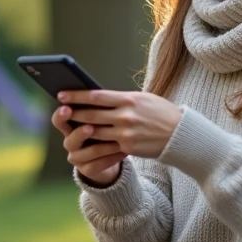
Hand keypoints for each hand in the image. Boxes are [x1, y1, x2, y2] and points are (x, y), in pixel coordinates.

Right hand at [52, 105, 126, 185]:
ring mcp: (77, 157)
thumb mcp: (104, 113)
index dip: (61, 114)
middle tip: (90, 127)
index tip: (66, 107)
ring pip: (85, 153)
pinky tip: (123, 151)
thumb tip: (98, 90)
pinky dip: (111, 158)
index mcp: (70, 125)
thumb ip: (98, 106)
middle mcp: (70, 141)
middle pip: (69, 139)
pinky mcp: (87, 169)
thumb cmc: (109, 125)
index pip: (60, 119)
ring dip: (100, 146)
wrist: (113, 151)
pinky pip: (97, 165)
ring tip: (116, 141)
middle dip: (80, 133)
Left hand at [56, 90, 182, 158]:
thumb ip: (123, 99)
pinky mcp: (128, 148)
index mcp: (129, 99)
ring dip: (79, 129)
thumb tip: (100, 98)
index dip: (77, 95)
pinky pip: (105, 147)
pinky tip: (83, 143)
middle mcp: (125, 116)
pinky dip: (92, 145)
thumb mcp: (144, 99)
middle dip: (73, 112)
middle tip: (60, 110)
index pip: (96, 96)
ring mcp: (125, 133)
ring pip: (95, 131)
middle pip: (91, 114)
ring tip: (68, 126)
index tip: (63, 94)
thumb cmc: (162, 113)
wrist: (181, 134)